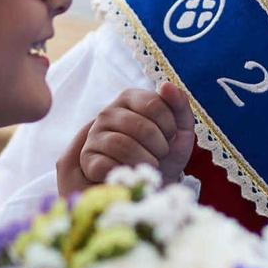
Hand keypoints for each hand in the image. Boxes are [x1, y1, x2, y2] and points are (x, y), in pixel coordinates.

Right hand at [56, 83, 195, 196]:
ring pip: (122, 145)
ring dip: (146, 160)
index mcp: (129, 98)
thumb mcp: (180, 129)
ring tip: (151, 164)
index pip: (153, 104)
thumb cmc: (164, 151)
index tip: (171, 136)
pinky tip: (132, 171)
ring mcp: (94, 136)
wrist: (151, 182)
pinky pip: (106, 165)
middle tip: (162, 153)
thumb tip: (166, 85)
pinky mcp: (87, 159)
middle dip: (159, 145)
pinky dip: (126, 171)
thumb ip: (179, 105)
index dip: (169, 125)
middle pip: (139, 126)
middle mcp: (107, 113)